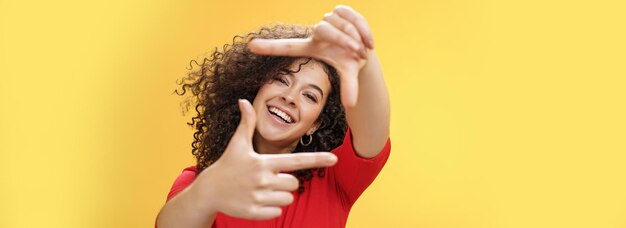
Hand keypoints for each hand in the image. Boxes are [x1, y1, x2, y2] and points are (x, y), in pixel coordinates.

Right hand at [190, 99, 337, 219]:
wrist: (208, 190)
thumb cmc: (227, 165)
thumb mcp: (237, 144)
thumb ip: (246, 123)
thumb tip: (244, 100)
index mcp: (264, 162)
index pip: (297, 161)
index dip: (317, 159)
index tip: (335, 158)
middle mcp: (263, 180)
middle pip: (294, 184)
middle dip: (286, 182)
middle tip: (268, 179)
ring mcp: (258, 197)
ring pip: (288, 199)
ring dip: (279, 196)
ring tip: (261, 190)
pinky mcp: (254, 212)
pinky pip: (277, 211)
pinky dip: (271, 208)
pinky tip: (256, 200)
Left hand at [248, 5, 373, 107]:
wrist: (364, 47)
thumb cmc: (349, 62)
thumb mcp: (348, 74)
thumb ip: (349, 88)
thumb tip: (351, 106)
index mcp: (311, 46)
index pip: (288, 46)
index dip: (270, 47)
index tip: (250, 46)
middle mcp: (317, 31)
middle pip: (325, 29)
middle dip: (344, 41)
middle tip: (357, 53)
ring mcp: (329, 19)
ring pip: (340, 24)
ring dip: (355, 38)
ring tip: (363, 50)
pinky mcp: (342, 10)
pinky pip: (352, 16)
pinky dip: (363, 30)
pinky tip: (369, 42)